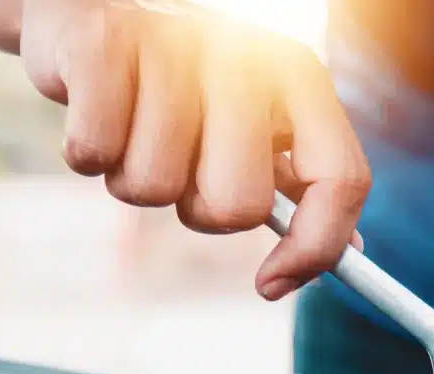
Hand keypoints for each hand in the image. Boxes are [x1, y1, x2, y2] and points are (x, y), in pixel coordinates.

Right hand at [19, 0, 370, 299]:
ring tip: (130, 126)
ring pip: (156, 188)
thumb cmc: (175, 83)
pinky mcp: (102, 42)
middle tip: (178, 163)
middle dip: (196, 208)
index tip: (270, 285)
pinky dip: (85, 151)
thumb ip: (299, 185)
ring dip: (132, 176)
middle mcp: (247, 55)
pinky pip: (94, 152)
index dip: (313, 250)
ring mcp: (174, 45)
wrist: (88, 6)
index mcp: (298, 79)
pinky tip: (94, 108)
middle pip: (237, 207)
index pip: (340, 180)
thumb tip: (348, 256)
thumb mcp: (250, 124)